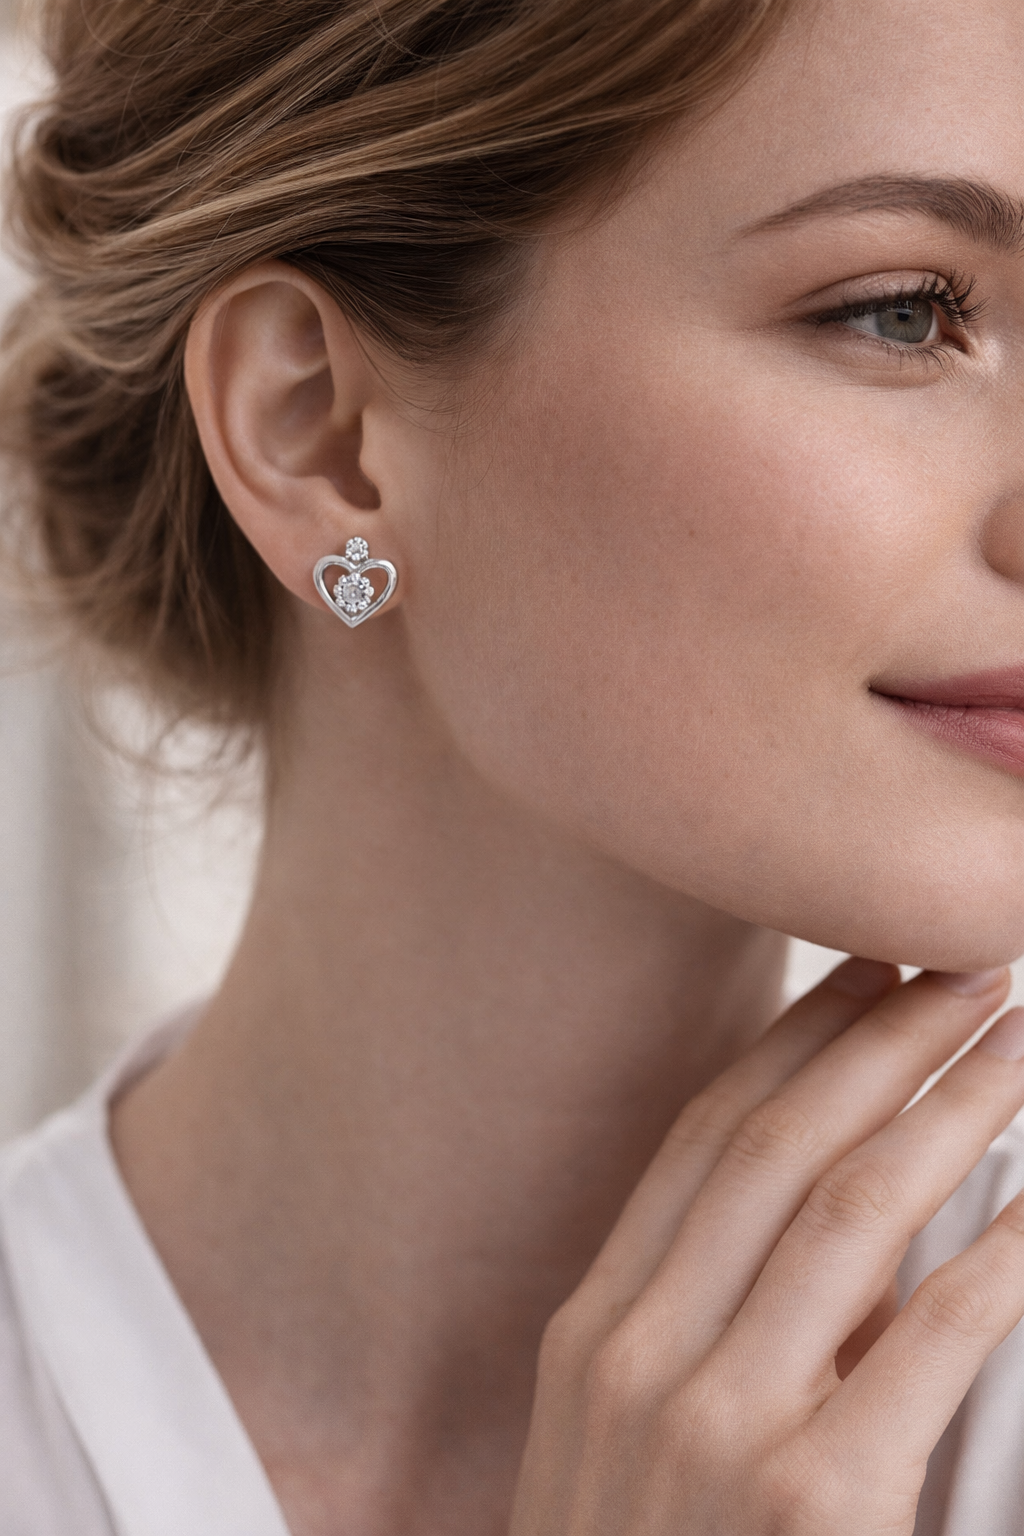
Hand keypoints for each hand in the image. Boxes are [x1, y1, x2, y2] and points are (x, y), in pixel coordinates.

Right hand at [510, 960, 1023, 1534]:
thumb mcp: (627, 1460)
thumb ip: (713, 1342)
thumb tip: (842, 1240)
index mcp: (593, 1330)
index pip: (705, 1137)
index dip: (794, 1039)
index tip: (865, 965)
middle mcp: (640, 1353)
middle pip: (782, 1142)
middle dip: (885, 1035)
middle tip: (966, 961)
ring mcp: (715, 1425)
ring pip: (855, 1204)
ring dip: (956, 1104)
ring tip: (1023, 1036)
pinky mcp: (812, 1500)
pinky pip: (934, 1330)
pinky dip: (1007, 1246)